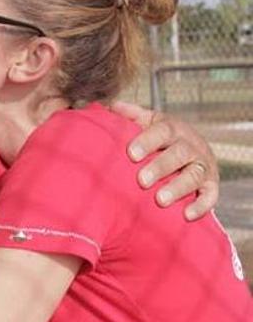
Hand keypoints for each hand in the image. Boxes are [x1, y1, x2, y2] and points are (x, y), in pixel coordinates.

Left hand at [111, 101, 218, 220]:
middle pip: (179, 154)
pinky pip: (210, 195)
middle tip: (141, 180)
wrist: (194, 149)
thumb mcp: (149, 122)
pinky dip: (201, 206)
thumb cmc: (162, 137)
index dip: (147, 141)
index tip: (131, 154)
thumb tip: (111, 106)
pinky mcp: (211, 184)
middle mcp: (191, 145)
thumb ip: (132, 115)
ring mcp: (203, 165)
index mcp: (173, 128)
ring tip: (160, 200)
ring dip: (178, 188)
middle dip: (160, 167)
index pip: (162, 131)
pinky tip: (186, 215)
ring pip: (193, 176)